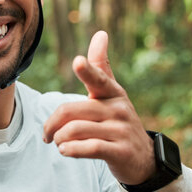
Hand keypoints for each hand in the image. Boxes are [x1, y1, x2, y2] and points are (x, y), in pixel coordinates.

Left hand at [43, 31, 155, 184]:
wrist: (144, 158)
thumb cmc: (118, 120)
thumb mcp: (112, 93)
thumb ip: (100, 67)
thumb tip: (101, 33)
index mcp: (112, 92)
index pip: (98, 78)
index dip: (86, 70)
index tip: (77, 61)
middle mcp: (117, 108)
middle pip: (71, 110)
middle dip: (52, 123)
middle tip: (47, 133)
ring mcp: (120, 130)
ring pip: (76, 130)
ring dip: (60, 138)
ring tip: (58, 143)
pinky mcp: (120, 151)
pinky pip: (89, 148)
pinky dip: (71, 150)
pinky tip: (65, 150)